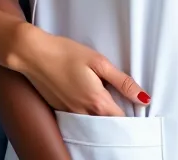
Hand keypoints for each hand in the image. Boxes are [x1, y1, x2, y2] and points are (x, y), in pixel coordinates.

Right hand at [10, 23, 150, 115]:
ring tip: (110, 102)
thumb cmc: (66, 53)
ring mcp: (69, 113)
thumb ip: (122, 81)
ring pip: (92, 124)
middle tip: (127, 108)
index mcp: (96, 101)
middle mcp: (83, 113)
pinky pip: (79, 119)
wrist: (34, 54)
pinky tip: (89, 100)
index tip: (140, 109)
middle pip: (107, 125)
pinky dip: (88, 114)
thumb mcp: (99, 62)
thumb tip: (143, 97)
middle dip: (118, 120)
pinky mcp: (59, 110)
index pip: (120, 119)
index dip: (132, 116)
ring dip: (103, 118)